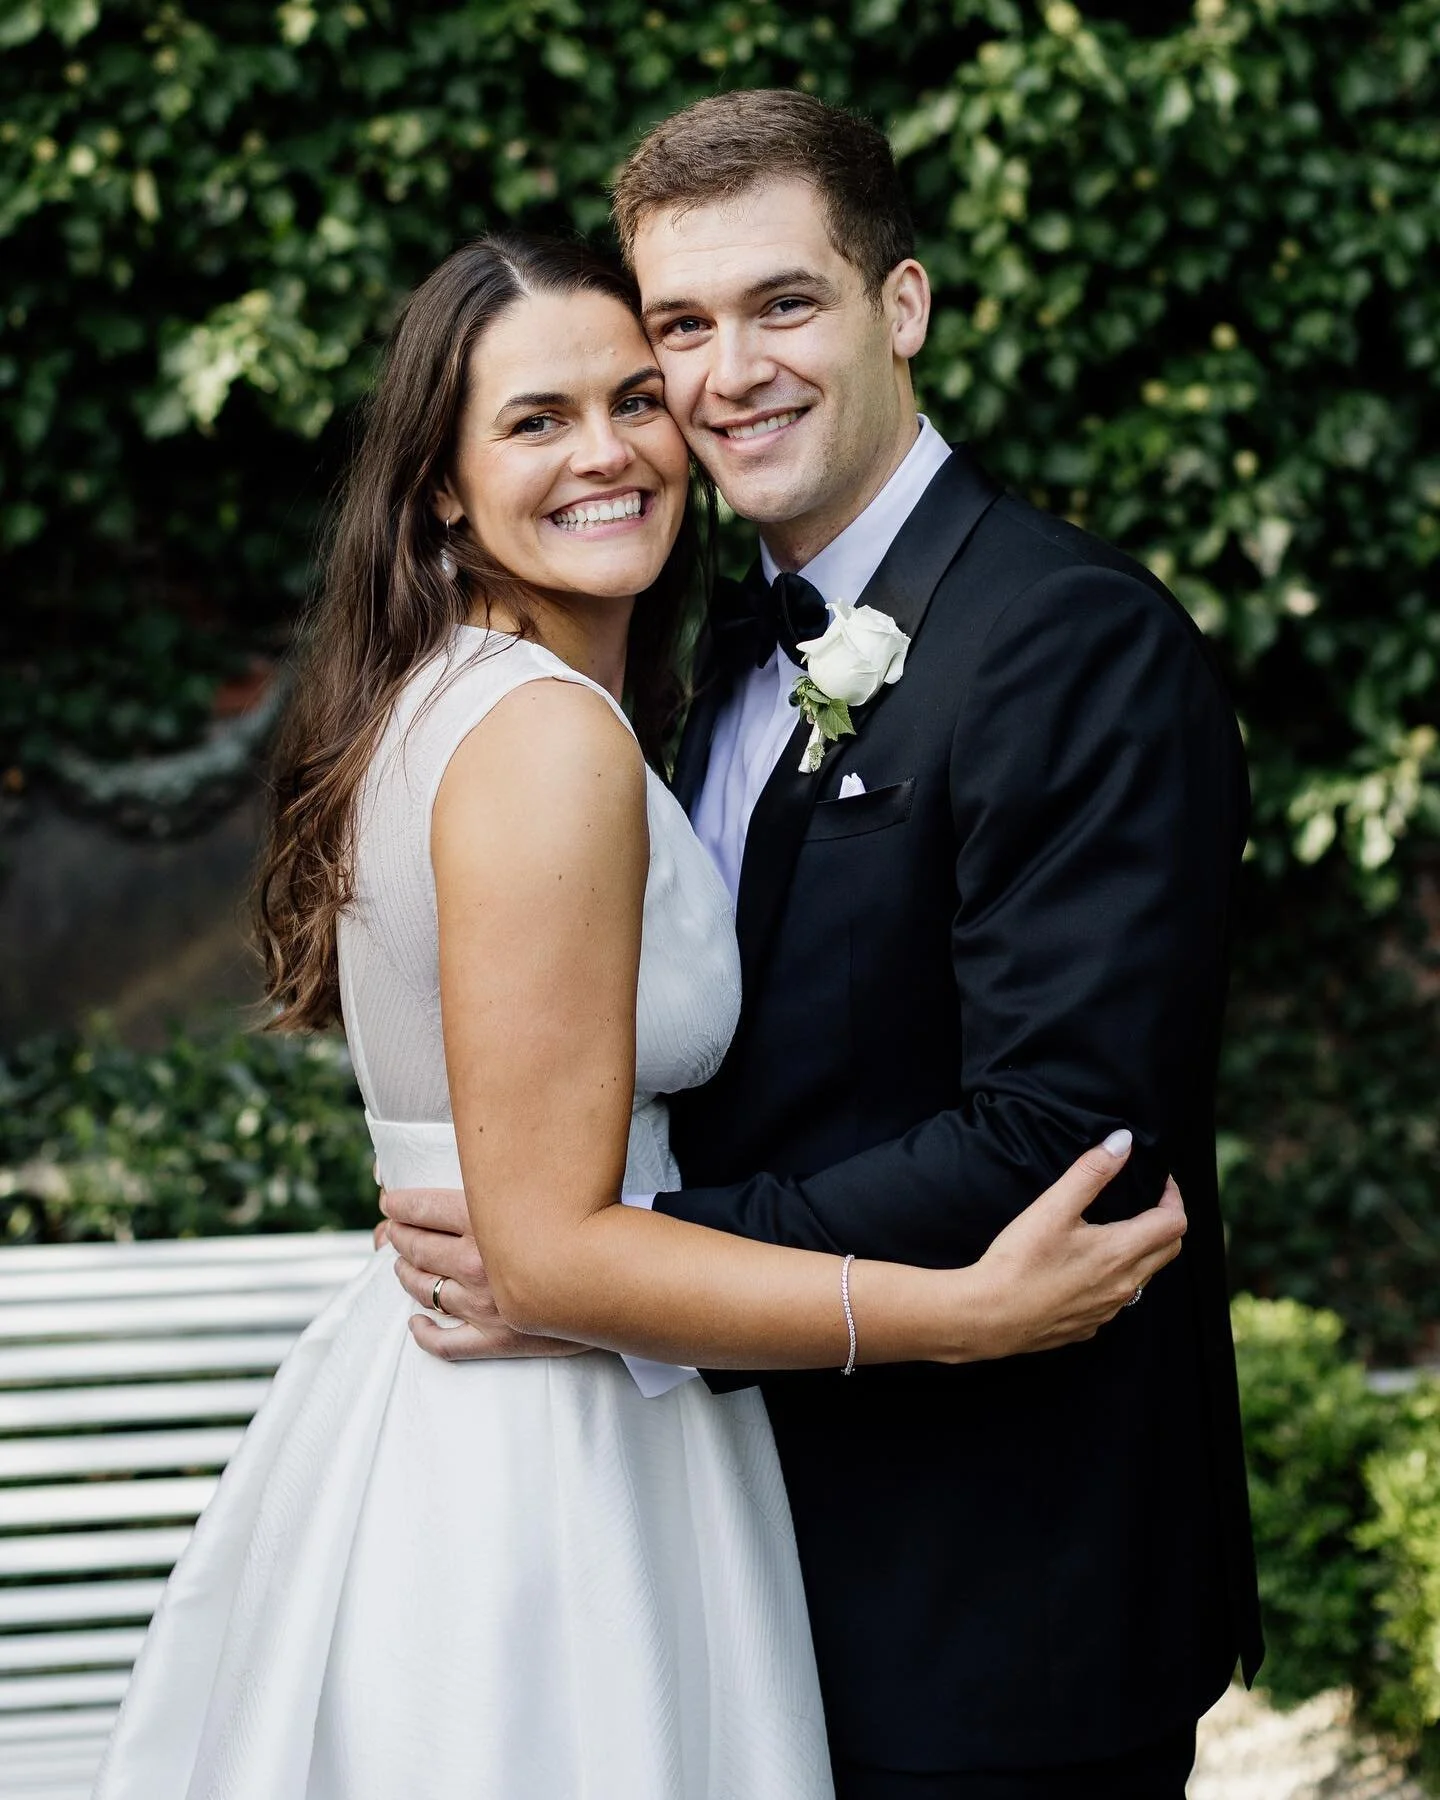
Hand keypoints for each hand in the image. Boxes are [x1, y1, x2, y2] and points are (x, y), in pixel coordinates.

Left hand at [379, 1186, 593, 1363]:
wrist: (630, 1279)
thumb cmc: (592, 1224)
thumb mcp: (544, 1189)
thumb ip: (504, 1180)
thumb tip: (469, 1170)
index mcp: (485, 1222)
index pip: (420, 1209)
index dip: (398, 1203)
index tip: (390, 1200)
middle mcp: (478, 1264)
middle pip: (416, 1246)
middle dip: (396, 1235)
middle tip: (390, 1229)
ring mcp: (484, 1305)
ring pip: (422, 1289)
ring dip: (405, 1274)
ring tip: (401, 1264)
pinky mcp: (498, 1339)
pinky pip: (446, 1344)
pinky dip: (424, 1334)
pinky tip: (415, 1324)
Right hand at [973, 1132, 1186, 1357]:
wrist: (988, 1317)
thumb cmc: (1019, 1261)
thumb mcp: (1053, 1207)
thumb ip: (1091, 1171)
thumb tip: (1123, 1142)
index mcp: (1120, 1252)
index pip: (1175, 1222)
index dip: (1173, 1197)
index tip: (1159, 1182)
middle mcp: (1123, 1285)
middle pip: (1169, 1250)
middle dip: (1165, 1222)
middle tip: (1146, 1202)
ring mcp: (1108, 1310)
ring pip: (1144, 1276)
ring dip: (1143, 1251)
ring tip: (1117, 1231)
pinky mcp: (1089, 1326)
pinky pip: (1117, 1300)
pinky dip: (1116, 1278)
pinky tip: (1087, 1268)